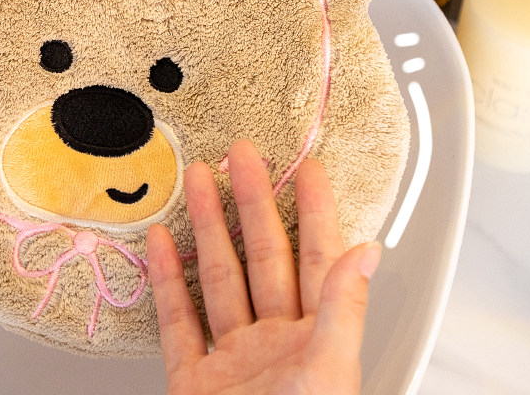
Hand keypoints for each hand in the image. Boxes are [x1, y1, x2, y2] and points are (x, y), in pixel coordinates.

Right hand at [147, 139, 380, 394]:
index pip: (318, 259)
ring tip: (200, 183)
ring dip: (208, 229)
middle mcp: (277, 344)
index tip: (307, 168)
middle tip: (242, 156)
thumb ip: (344, 310)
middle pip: (263, 257)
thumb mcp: (330, 377)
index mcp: (318, 342)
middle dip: (252, 203)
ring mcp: (234, 361)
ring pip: (219, 279)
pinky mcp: (195, 382)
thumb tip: (368, 251)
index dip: (315, 211)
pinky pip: (178, 323)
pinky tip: (160, 246)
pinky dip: (167, 282)